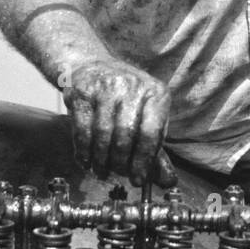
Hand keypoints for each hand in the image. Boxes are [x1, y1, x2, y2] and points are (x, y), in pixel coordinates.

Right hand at [61, 58, 176, 186]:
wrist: (92, 67)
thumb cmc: (126, 100)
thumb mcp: (147, 118)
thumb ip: (156, 150)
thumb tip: (167, 181)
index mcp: (156, 93)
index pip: (150, 133)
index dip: (143, 161)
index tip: (138, 180)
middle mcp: (132, 86)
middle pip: (125, 135)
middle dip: (120, 162)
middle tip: (117, 174)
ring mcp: (105, 87)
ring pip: (102, 134)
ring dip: (101, 159)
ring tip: (101, 171)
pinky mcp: (82, 92)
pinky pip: (82, 129)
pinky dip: (83, 150)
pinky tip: (85, 161)